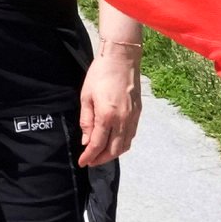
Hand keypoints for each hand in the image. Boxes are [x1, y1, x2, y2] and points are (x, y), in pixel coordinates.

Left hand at [77, 48, 145, 167]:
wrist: (121, 59)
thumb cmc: (100, 75)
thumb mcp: (86, 96)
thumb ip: (86, 121)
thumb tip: (86, 141)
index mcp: (107, 116)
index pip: (97, 144)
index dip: (89, 156)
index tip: (82, 162)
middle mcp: (122, 120)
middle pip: (113, 150)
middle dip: (101, 159)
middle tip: (90, 161)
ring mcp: (132, 118)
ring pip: (125, 145)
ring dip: (113, 154)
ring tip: (101, 154)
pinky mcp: (138, 113)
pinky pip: (131, 136)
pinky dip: (122, 144)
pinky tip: (114, 142)